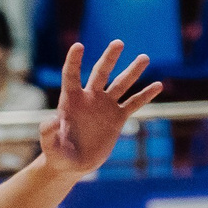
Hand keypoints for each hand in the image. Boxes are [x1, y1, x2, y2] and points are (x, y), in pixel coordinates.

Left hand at [38, 40, 164, 174]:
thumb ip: (48, 132)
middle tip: (118, 42)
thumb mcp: (50, 146)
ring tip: (145, 57)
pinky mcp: (117, 118)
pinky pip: (133, 104)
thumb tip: (52, 120)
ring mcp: (105, 106)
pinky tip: (158, 85)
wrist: (73, 164)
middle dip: (109, 58)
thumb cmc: (57, 154)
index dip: (74, 61)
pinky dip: (145, 95)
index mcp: (70, 100)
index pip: (71, 75)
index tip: (78, 46)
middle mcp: (89, 97)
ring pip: (121, 84)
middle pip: (101, 73)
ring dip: (133, 71)